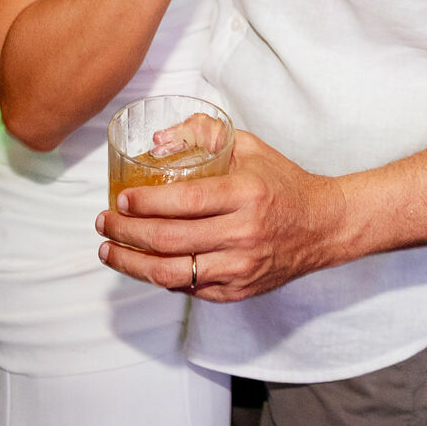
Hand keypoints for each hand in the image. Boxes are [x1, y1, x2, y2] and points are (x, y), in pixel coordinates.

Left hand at [96, 129, 347, 302]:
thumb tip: (158, 140)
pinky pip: (189, 290)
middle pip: (169, 240)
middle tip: (104, 222)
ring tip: (109, 251)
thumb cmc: (282, 183)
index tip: (120, 198)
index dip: (145, 203)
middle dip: (126, 232)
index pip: (184, 203)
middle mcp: (243, 234)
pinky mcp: (238, 291)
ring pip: (172, 274)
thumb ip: (204, 134)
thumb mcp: (249, 147)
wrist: (322, 227)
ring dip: (132, 264)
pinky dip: (160, 278)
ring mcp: (241, 268)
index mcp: (246, 194)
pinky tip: (143, 264)